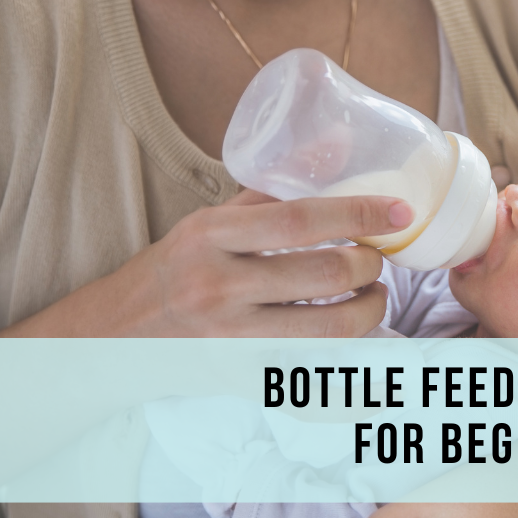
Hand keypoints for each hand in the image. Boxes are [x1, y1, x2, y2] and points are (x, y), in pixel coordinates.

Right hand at [0, 190, 413, 337]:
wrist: (117, 333)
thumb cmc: (179, 265)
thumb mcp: (214, 217)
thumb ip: (275, 188)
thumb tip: (338, 143)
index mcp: (212, 234)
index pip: (300, 220)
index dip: (358, 214)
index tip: (400, 212)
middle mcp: (219, 285)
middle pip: (324, 275)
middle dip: (370, 266)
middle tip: (377, 259)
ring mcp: (229, 336)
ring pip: (327, 327)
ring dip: (368, 309)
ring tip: (373, 295)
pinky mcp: (239, 374)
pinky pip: (309, 368)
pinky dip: (343, 355)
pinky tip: (350, 334)